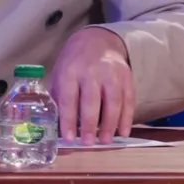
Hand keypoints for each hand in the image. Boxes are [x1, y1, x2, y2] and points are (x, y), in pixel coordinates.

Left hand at [49, 27, 134, 144]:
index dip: (68, 119)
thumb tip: (54, 128)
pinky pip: (128, 99)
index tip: (69, 138)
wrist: (97, 41)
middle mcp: (91, 71)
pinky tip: (123, 132)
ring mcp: (111, 73)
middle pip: (91, 100)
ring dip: (109, 124)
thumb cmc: (74, 63)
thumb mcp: (60, 75)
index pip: (68, 98)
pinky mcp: (126, 76)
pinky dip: (127, 117)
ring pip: (113, 101)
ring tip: (105, 141)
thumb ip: (59, 98)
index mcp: (70, 71)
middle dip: (89, 123)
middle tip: (88, 143)